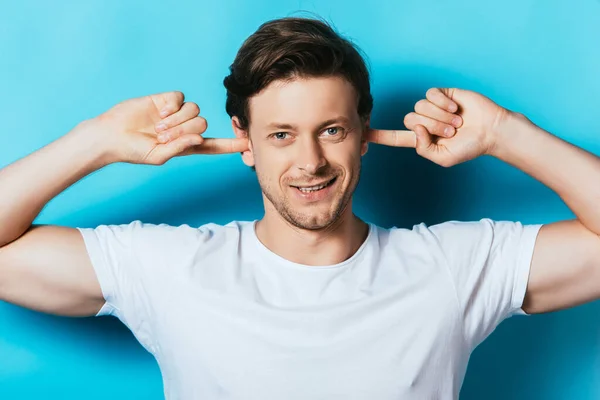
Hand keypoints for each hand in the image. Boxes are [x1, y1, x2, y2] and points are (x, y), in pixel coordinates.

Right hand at [86, 91, 248, 164]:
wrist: (111, 135)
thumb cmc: (133, 151)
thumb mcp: (158, 156)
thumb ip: (180, 148)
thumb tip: (199, 138)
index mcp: (185, 146)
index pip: (213, 145)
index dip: (231, 144)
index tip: (248, 144)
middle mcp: (183, 129)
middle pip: (202, 123)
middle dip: (183, 130)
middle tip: (162, 135)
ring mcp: (175, 113)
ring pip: (194, 110)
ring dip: (177, 120)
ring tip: (158, 127)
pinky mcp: (165, 100)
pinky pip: (180, 98)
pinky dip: (171, 106)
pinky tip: (158, 112)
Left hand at [367, 88, 512, 166]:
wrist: (490, 130)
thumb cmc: (469, 147)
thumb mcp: (443, 158)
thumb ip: (424, 149)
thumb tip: (415, 128)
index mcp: (421, 138)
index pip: (395, 137)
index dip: (379, 135)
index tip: (362, 134)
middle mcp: (424, 121)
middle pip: (409, 119)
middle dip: (432, 126)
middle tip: (452, 131)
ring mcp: (432, 106)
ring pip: (420, 107)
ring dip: (440, 116)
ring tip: (457, 121)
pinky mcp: (442, 94)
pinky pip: (431, 95)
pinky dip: (442, 103)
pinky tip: (456, 108)